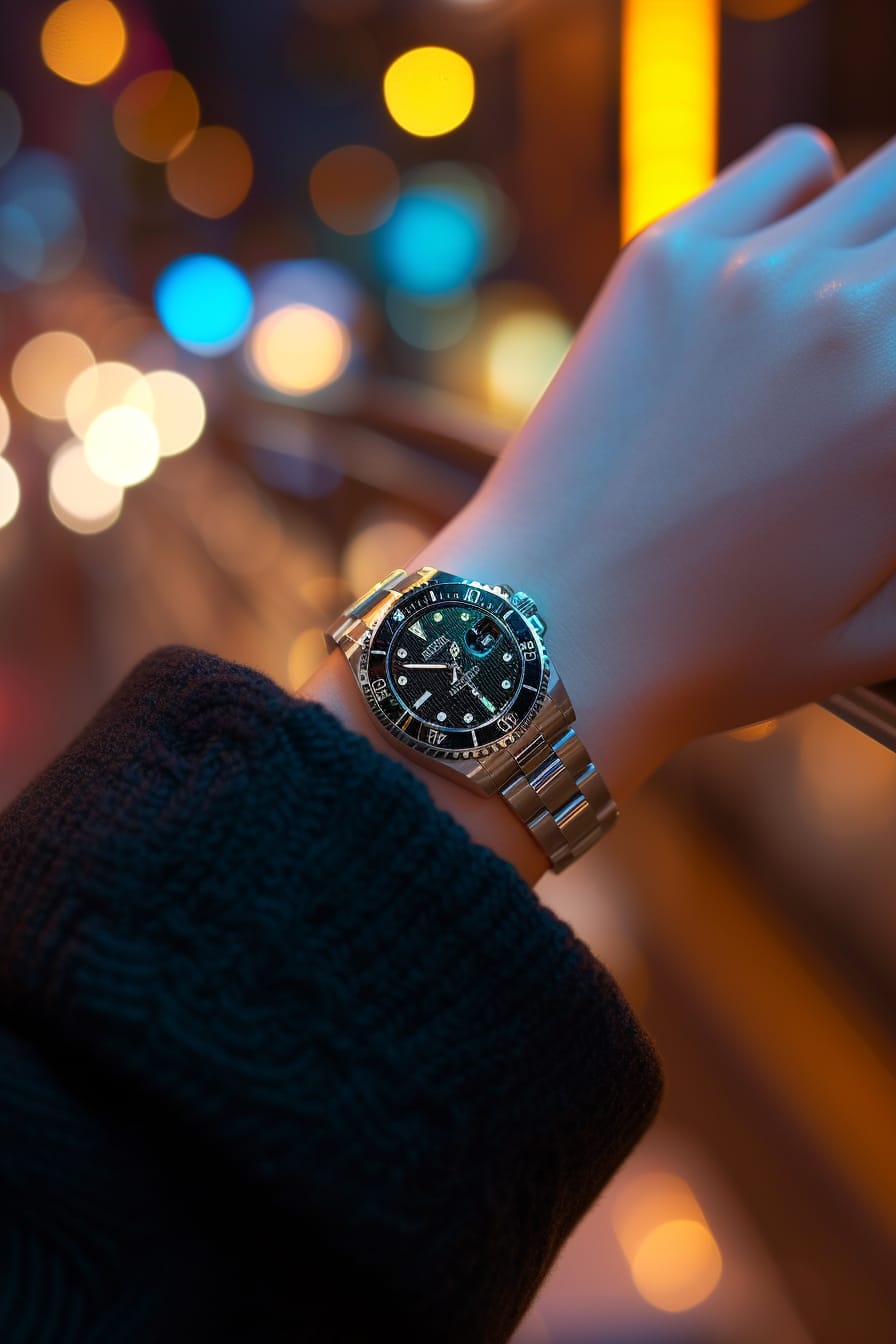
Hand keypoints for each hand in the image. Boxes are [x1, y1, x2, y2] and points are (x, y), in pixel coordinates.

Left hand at [405, 124, 895, 802]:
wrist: (549, 635)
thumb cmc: (716, 654)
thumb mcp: (882, 630)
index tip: (893, 397)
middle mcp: (852, 317)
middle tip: (876, 353)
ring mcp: (754, 274)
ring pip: (890, 180)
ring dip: (889, 236)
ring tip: (854, 308)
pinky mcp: (668, 256)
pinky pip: (796, 163)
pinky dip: (815, 195)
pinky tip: (790, 260)